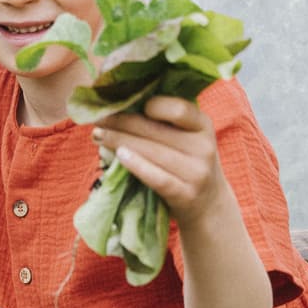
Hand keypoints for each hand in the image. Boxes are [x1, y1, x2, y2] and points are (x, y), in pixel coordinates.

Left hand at [92, 95, 228, 226]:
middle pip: (156, 130)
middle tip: (98, 119)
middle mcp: (204, 147)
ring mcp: (196, 173)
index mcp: (203, 125)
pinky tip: (119, 156)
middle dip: (121, 122)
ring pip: (151, 152)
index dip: (152, 104)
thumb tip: (122, 102)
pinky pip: (157, 178)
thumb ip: (167, 121)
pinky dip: (136, 165)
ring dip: (119, 141)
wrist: (208, 206)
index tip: (126, 104)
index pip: (179, 109)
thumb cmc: (187, 163)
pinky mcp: (185, 195)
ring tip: (98, 135)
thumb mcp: (188, 138)